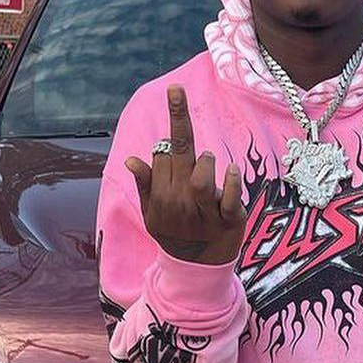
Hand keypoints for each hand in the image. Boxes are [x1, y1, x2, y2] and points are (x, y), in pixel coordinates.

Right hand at [124, 85, 246, 265]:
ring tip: (208, 161)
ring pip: (201, 176)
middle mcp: (180, 202)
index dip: (166, 144)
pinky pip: (229, 199)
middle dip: (178, 119)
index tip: (169, 141)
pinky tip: (231, 170)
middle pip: (178, 154)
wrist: (196, 274)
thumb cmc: (175, 235)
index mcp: (161, 196)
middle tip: (176, 89)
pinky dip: (230, 183)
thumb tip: (132, 160)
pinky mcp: (229, 221)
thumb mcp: (153, 214)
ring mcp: (204, 213)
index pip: (162, 154)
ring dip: (205, 160)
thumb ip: (145, 186)